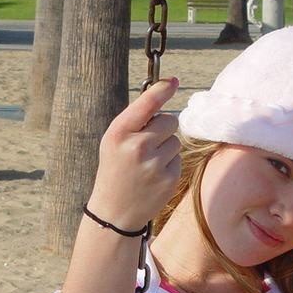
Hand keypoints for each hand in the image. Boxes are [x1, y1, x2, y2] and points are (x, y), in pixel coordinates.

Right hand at [88, 78, 181, 231]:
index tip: (173, 81)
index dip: (162, 89)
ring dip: (165, 147)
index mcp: (119, 133)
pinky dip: (168, 164)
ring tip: (146, 163)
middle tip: (146, 144)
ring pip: (176, 140)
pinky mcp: (169, 178)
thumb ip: (136, 120)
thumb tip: (165, 90)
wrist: (114, 211)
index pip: (147, 103)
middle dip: (162, 128)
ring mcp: (154, 163)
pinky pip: (178, 158)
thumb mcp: (114, 141)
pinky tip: (153, 176)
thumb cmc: (115, 168)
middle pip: (169, 120)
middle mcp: (137, 146)